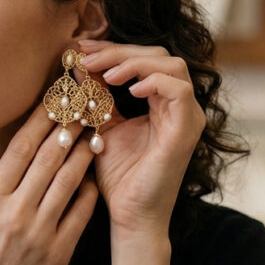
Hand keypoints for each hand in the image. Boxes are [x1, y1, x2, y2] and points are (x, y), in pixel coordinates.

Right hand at [0, 104, 98, 264]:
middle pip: (47, 157)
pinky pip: (81, 211)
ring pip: (69, 179)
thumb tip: (28, 147)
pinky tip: (93, 174)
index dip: (40, 119)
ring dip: (85, 151)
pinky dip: (89, 188)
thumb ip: (2, 185)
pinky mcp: (60, 252)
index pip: (19, 149)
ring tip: (94, 132)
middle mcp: (14, 213)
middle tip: (83, 104)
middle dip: (68, 126)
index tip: (54, 97)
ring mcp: (39, 233)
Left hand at [78, 40, 205, 241]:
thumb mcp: (102, 125)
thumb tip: (77, 62)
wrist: (129, 214)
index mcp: (161, 102)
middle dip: (119, 51)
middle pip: (158, 54)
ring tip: (104, 74)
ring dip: (134, 62)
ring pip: (171, 65)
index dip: (113, 49)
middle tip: (86, 56)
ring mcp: (187, 116)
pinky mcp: (187, 130)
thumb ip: (96, 94)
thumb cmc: (117, 176)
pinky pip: (179, 90)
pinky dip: (153, 82)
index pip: (144, 58)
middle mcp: (179, 105)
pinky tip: (128, 90)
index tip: (80, 49)